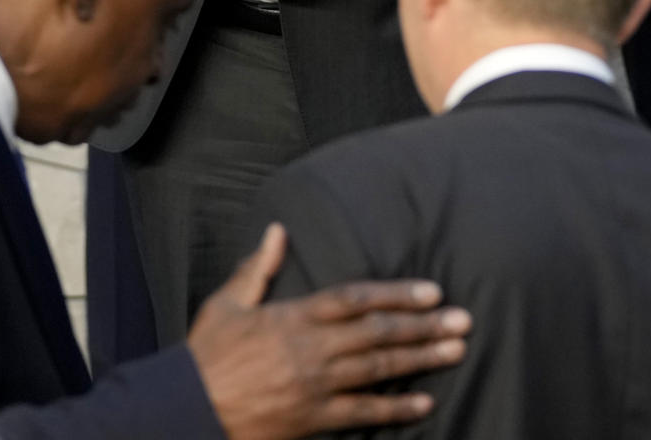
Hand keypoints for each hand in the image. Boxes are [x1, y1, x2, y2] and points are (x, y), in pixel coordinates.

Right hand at [187, 223, 470, 439]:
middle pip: (378, 334)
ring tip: (456, 352)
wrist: (187, 411)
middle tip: (463, 321)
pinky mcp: (312, 420)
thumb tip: (277, 229)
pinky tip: (424, 403)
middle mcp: (313, 349)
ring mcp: (316, 387)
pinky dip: (394, 409)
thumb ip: (258, 268)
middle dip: (424, 326)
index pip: (357, 299)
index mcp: (296, 317)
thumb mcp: (228, 303)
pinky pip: (361, 414)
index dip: (397, 294)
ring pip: (378, 370)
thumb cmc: (206, 355)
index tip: (431, 291)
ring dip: (421, 361)